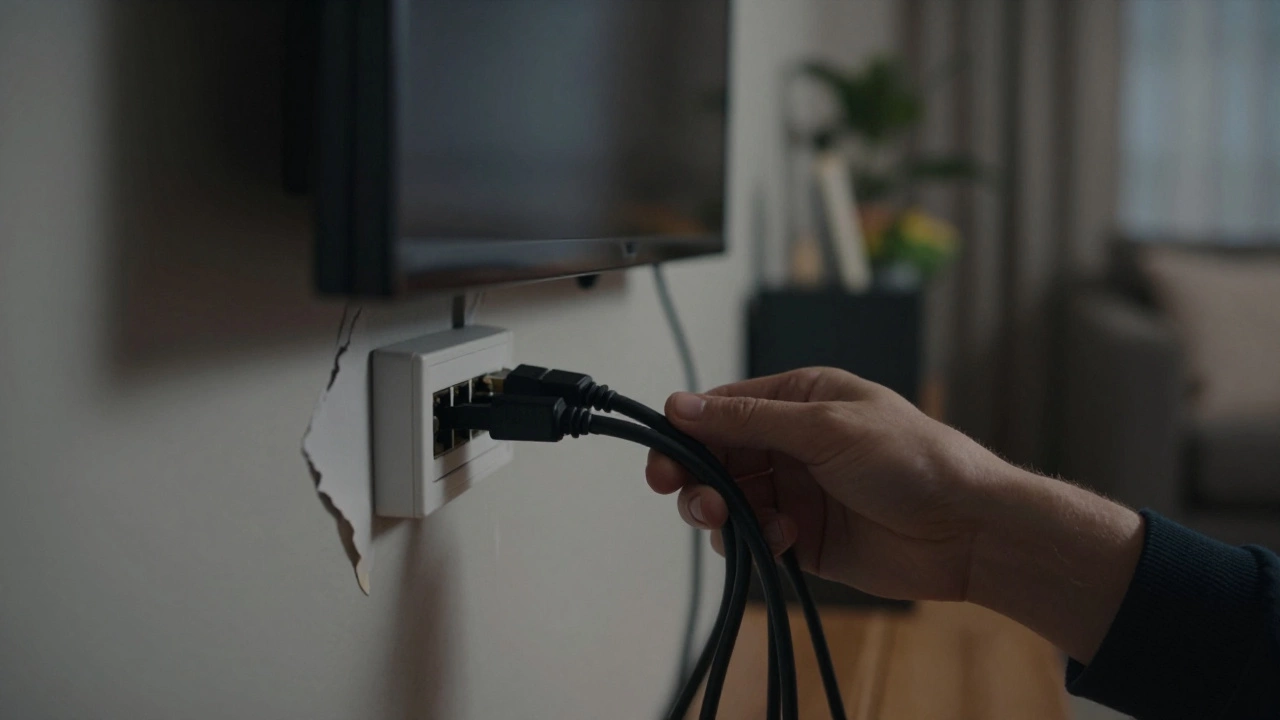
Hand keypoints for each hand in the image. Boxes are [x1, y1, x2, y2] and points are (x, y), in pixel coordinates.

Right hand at [646, 367, 1010, 601]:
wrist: (968, 529)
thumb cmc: (914, 460)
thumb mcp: (826, 427)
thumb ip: (749, 421)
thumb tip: (682, 406)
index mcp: (798, 401)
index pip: (721, 410)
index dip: (685, 433)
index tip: (662, 461)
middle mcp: (791, 444)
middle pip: (715, 458)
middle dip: (696, 479)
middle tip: (690, 498)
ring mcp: (796, 492)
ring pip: (728, 502)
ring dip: (720, 512)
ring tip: (730, 522)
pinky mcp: (803, 538)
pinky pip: (754, 538)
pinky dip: (754, 541)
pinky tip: (783, 540)